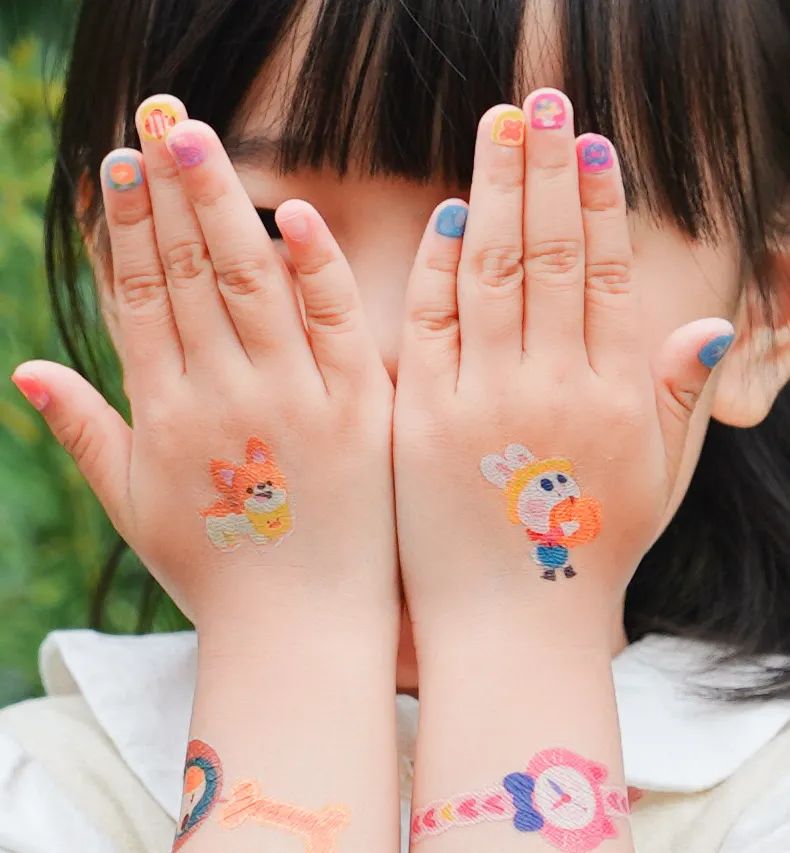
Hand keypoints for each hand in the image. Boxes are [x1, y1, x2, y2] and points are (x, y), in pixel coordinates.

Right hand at [13, 96, 396, 630]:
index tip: (114, 166)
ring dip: (220, 204)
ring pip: (248, 281)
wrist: (302, 631)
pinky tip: (293, 212)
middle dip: (165, 193)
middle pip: (184, 273)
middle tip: (154, 120)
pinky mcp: (358, 411)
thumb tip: (23, 368)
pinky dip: (314, 267)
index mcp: (165, 415)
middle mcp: (223, 396)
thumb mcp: (135, 507)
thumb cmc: (217, 573)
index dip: (122, 228)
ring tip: (196, 138)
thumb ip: (84, 433)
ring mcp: (293, 400)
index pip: (136, 297)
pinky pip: (334, 325)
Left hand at [394, 89, 732, 638]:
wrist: (511, 625)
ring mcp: (481, 399)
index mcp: (611, 394)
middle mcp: (549, 385)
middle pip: (547, 253)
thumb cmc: (587, 552)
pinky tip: (446, 215)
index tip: (592, 143)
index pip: (603, 273)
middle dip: (547, 169)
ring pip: (490, 271)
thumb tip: (706, 328)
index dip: (598, 202)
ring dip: (494, 191)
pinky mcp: (422, 419)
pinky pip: (429, 324)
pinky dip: (436, 266)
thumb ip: (680, 400)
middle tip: (544, 100)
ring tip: (500, 128)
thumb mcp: (656, 481)